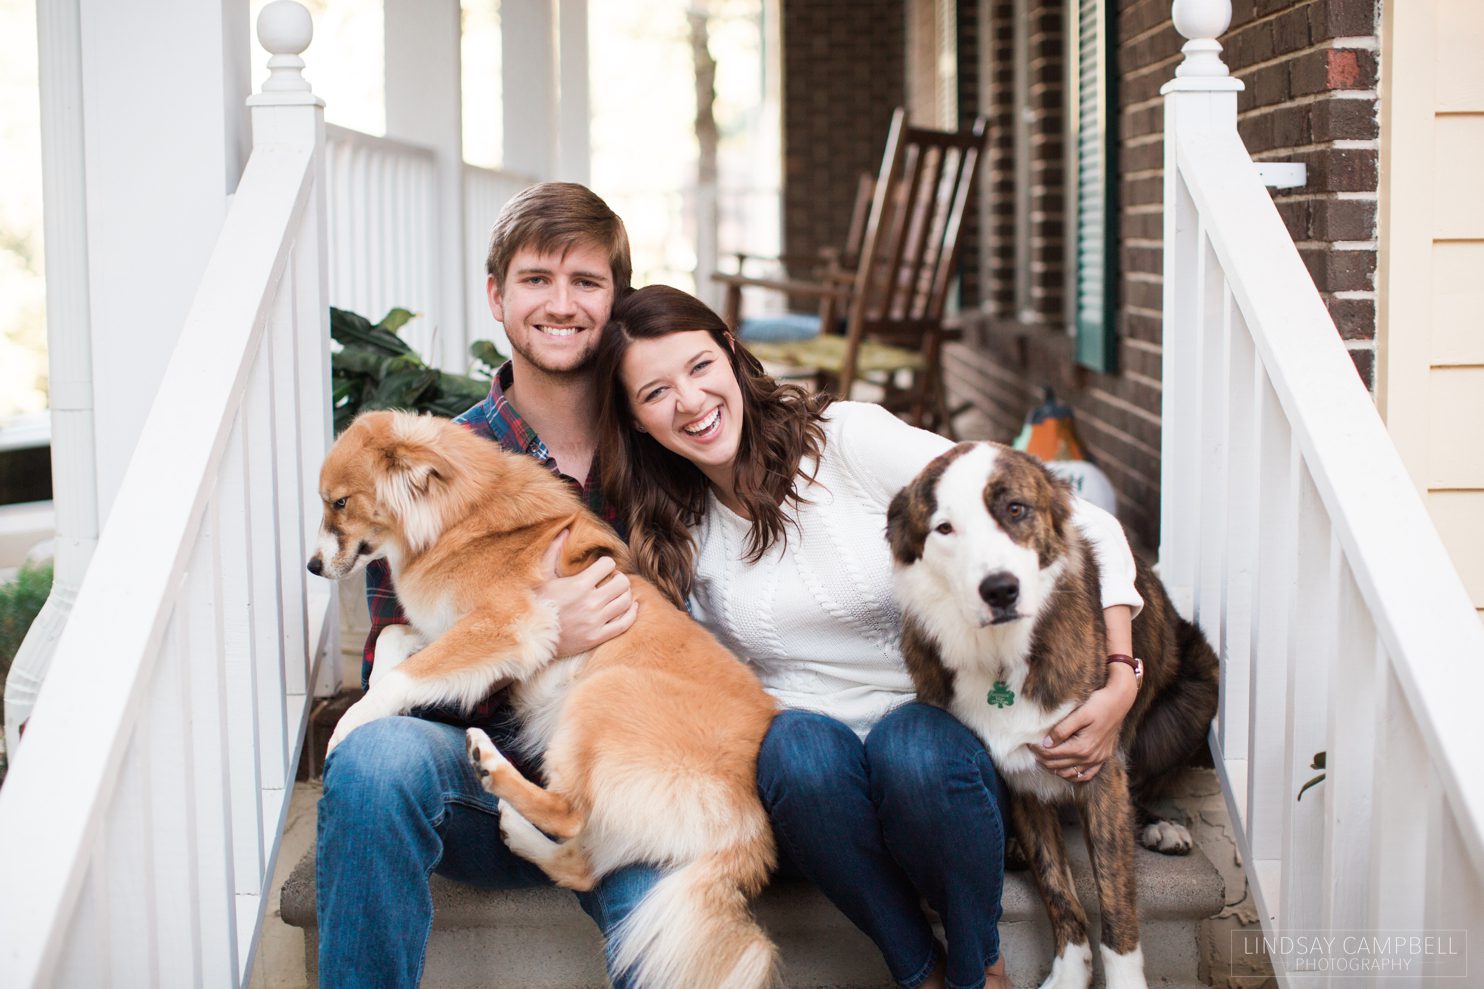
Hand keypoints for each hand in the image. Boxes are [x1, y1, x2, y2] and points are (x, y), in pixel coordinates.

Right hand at [538, 529, 638, 655]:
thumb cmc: (536, 604)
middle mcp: (590, 603)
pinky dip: (632, 613)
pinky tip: (631, 607)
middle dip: (619, 578)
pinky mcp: (597, 637)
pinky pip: (625, 624)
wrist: (532, 637)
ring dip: (625, 593)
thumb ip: (553, 552)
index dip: (606, 564)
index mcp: (579, 585)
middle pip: (622, 582)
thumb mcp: (542, 576)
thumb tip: (564, 531)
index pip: (608, 565)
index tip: (601, 568)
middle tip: (611, 580)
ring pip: (626, 601)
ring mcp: (595, 621)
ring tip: (617, 593)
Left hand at [1031, 663, 1136, 781]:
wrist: (1120, 701)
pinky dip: (1073, 775)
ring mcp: (1097, 760)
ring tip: (1043, 758)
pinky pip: (1086, 775)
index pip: (1052, 754)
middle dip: (1042, 758)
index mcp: (1082, 747)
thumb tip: (1045, 743)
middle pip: (1058, 765)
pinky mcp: (1103, 758)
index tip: (1028, 742)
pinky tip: (1064, 770)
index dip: (1037, 750)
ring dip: (1054, 768)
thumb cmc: (1099, 704)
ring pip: (1070, 773)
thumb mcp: (1079, 714)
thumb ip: (1061, 730)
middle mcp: (1090, 758)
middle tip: (1032, 749)